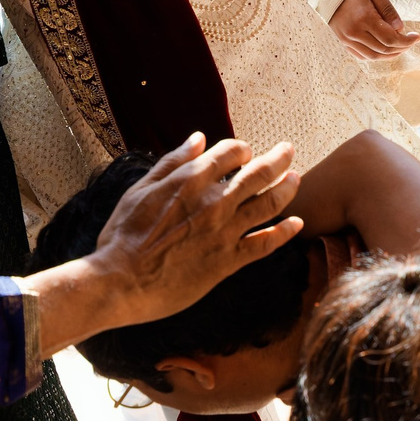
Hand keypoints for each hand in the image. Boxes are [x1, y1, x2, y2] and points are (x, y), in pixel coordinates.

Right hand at [29, 132, 305, 349]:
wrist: (121, 281)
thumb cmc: (123, 234)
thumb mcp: (141, 188)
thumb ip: (172, 162)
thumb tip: (199, 139)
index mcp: (191, 180)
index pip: (231, 152)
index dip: (242, 149)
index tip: (245, 153)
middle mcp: (214, 202)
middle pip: (259, 173)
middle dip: (279, 158)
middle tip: (289, 151)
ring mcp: (224, 232)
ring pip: (269, 204)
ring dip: (288, 188)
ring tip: (297, 179)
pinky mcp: (228, 262)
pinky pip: (265, 243)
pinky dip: (285, 232)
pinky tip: (297, 224)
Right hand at [330, 0, 418, 59]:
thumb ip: (388, 9)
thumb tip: (400, 29)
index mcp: (364, 18)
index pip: (390, 39)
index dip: (406, 41)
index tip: (417, 37)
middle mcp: (354, 33)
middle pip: (384, 50)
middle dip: (402, 48)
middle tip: (411, 41)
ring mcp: (347, 39)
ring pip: (374, 57)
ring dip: (390, 55)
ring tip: (401, 46)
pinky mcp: (344, 42)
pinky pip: (362, 56)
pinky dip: (376, 56)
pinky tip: (385, 49)